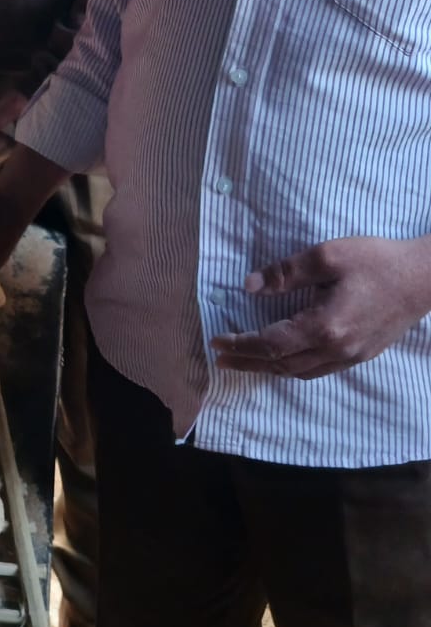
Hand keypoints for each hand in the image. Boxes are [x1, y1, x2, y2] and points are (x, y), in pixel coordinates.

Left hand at [211, 235, 430, 380]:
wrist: (423, 279)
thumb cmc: (376, 262)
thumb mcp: (327, 255)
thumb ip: (286, 272)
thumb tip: (250, 285)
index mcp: (325, 326)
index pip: (272, 344)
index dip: (241, 343)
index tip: (217, 340)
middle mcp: (336, 349)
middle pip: (281, 364)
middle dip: (247, 361)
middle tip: (219, 358)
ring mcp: (350, 356)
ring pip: (299, 371)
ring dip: (268, 368)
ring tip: (243, 360)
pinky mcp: (360, 354)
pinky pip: (317, 370)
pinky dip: (292, 367)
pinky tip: (281, 359)